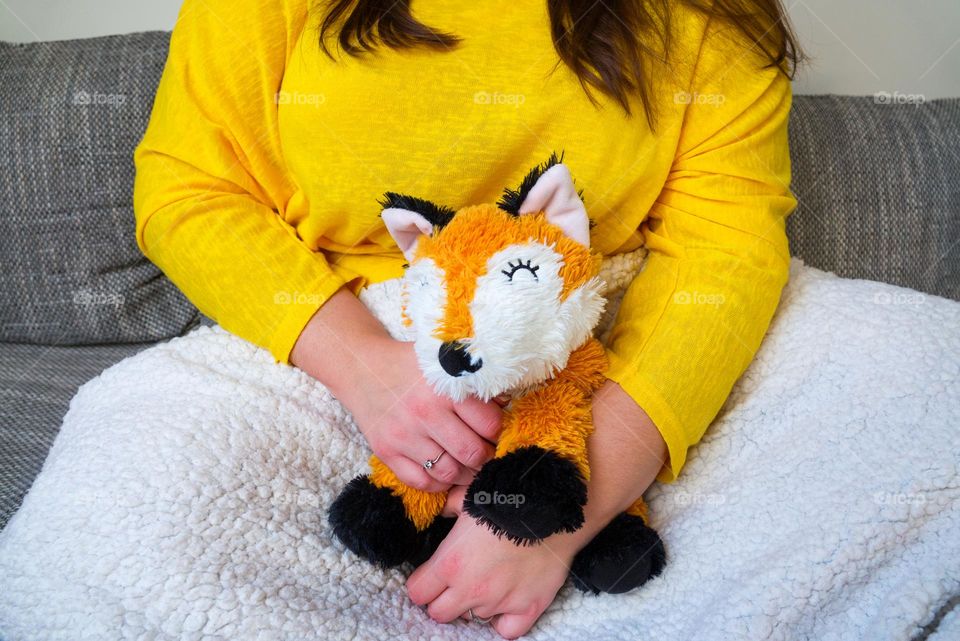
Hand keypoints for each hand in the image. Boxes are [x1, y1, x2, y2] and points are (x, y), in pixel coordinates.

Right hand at [291, 287, 504, 492]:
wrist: (362, 368)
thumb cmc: (411, 366)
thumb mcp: (445, 362)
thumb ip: (475, 383)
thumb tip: (507, 404)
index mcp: (445, 388)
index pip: (489, 425)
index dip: (499, 432)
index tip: (497, 433)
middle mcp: (424, 413)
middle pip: (472, 454)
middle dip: (486, 458)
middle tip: (487, 454)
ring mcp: (404, 435)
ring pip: (449, 473)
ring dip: (465, 474)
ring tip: (468, 465)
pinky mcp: (386, 451)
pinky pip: (421, 482)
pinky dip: (438, 484)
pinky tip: (444, 472)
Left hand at [407, 492, 582, 638]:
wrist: (552, 507)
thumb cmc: (508, 498)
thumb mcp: (469, 495)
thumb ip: (449, 507)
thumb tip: (440, 510)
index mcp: (450, 562)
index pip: (418, 592)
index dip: (422, 582)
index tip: (430, 575)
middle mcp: (471, 589)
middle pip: (439, 613)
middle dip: (442, 599)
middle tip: (456, 582)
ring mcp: (500, 602)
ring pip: (474, 617)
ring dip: (476, 603)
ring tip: (488, 580)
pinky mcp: (528, 608)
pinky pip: (506, 630)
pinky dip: (503, 619)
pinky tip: (505, 601)